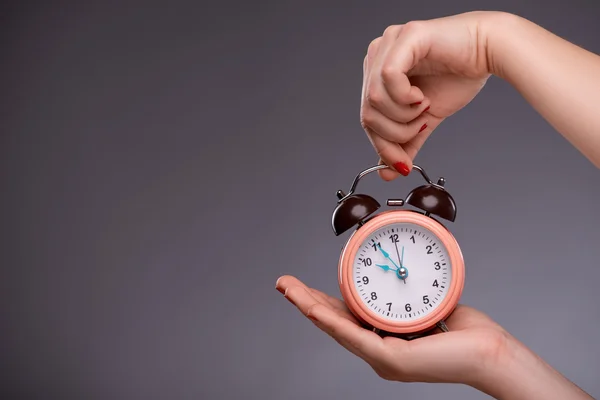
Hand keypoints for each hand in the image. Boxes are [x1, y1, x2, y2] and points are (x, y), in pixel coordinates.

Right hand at [275, 275, 508, 384]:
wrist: (488, 352)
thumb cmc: (464, 332)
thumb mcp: (424, 303)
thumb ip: (403, 294)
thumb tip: (393, 274)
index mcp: (383, 339)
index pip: (344, 318)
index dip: (319, 301)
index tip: (303, 286)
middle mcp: (378, 351)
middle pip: (333, 323)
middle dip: (304, 302)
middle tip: (283, 284)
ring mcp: (382, 359)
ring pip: (337, 329)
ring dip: (309, 308)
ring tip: (289, 291)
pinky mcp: (392, 360)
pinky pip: (355, 336)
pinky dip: (332, 321)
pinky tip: (314, 310)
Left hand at [360, 11, 492, 179]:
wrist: (490, 52)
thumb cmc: (458, 76)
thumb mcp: (424, 119)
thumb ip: (404, 143)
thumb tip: (387, 173)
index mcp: (376, 72)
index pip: (367, 117)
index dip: (383, 146)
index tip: (403, 165)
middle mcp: (377, 54)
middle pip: (367, 111)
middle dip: (395, 133)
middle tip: (419, 127)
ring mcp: (389, 42)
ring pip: (374, 97)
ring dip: (403, 115)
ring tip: (424, 107)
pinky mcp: (406, 35)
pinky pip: (389, 76)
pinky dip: (405, 96)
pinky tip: (422, 96)